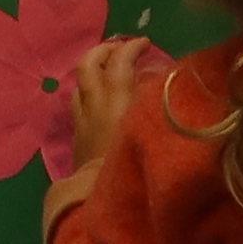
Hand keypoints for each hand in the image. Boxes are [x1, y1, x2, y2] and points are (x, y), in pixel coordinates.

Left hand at [63, 35, 165, 176]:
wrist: (104, 201)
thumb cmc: (137, 165)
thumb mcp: (156, 128)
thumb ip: (157, 102)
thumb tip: (164, 81)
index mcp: (116, 100)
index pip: (119, 61)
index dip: (132, 47)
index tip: (145, 43)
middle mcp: (95, 105)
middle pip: (87, 65)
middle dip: (103, 50)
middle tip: (120, 49)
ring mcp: (82, 121)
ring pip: (79, 84)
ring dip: (93, 72)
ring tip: (109, 71)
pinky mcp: (78, 138)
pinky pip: (79, 105)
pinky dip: (91, 94)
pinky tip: (103, 101)